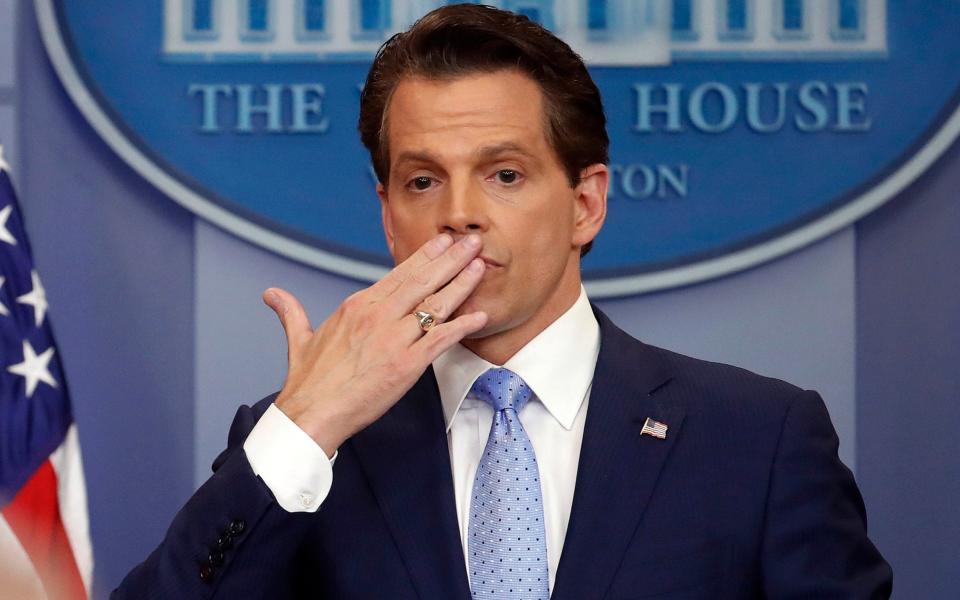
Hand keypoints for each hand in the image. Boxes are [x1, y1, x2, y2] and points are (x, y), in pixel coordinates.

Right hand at [263, 234, 487, 455]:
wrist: (310, 415)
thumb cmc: (307, 383)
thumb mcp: (300, 339)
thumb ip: (292, 312)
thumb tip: (272, 294)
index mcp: (357, 306)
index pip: (399, 274)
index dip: (425, 256)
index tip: (444, 242)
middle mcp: (377, 315)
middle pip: (422, 280)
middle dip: (452, 259)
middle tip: (473, 241)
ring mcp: (393, 338)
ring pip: (436, 304)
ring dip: (462, 283)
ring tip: (482, 265)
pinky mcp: (406, 364)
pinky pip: (441, 340)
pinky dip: (463, 326)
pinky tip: (481, 316)